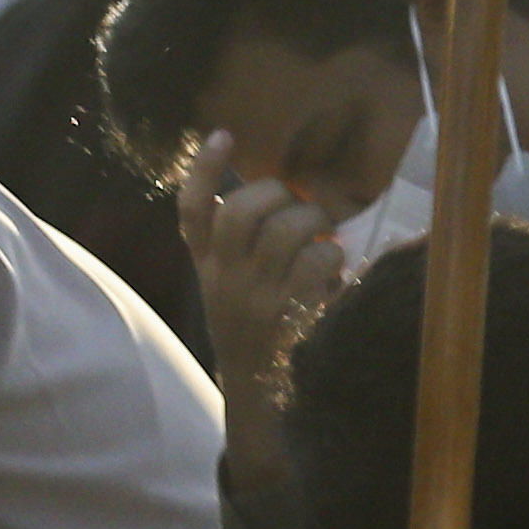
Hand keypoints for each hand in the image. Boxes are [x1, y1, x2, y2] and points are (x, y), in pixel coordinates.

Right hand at [177, 134, 351, 388]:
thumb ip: (240, 250)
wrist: (261, 393)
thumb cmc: (254, 331)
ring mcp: (256, 296)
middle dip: (277, 196)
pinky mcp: (290, 313)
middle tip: (294, 207)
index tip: (223, 135)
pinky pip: (319, 259)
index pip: (193, 212)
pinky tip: (335, 272)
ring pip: (285, 230)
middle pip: (240, 212)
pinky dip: (334, 256)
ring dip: (313, 223)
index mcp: (207, 268)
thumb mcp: (230, 289)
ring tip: (321, 237)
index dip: (204, 170)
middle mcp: (225, 279)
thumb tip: (287, 200)